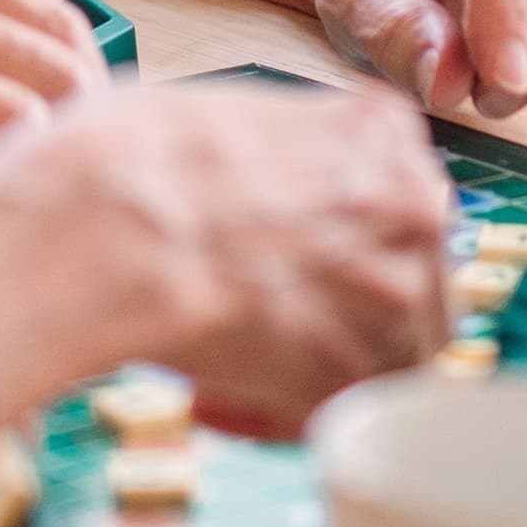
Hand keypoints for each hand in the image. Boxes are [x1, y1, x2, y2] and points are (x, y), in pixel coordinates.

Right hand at [0, 83, 453, 434]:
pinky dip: (277, 415)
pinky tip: (209, 397)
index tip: (269, 257)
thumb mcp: (226, 111)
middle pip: (394, 279)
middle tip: (248, 318)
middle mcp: (411, 208)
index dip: (323, 239)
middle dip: (324, 307)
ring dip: (302, 367)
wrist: (115, 228)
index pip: (381, 201)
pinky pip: (332, 412)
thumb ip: (278, 155)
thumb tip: (255, 189)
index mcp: (380, 132)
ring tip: (216, 365)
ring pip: (374, 353)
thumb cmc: (137, 158)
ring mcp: (395, 295)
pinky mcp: (358, 376)